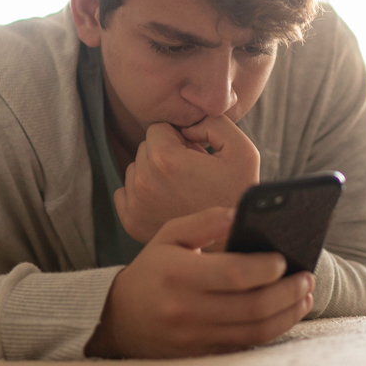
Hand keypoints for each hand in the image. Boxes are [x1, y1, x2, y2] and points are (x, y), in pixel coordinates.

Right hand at [85, 207, 314, 358]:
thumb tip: (240, 213)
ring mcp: (196, 336)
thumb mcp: (169, 235)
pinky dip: (273, 328)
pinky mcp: (204, 351)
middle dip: (287, 292)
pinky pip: (247, 344)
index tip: (284, 258)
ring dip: (288, 313)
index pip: (233, 274)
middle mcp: (187, 309)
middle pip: (252, 306)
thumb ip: (204, 221)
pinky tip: (287, 312)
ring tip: (305, 294)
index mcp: (179, 274)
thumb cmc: (153, 270)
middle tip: (306, 277)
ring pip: (255, 330)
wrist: (120, 317)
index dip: (265, 267)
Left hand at [114, 115, 259, 244]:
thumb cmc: (239, 195)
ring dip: (153, 172)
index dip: (179, 137)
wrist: (232, 243)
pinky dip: (140, 193)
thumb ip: (214, 122)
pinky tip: (165, 200)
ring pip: (135, 169)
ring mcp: (135, 203)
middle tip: (191, 172)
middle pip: (145, 147)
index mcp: (165, 159)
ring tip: (180, 188)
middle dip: (166, 153)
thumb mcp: (242, 150)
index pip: (158, 128)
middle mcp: (143, 180)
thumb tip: (187, 125)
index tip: (195, 153)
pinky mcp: (131, 221)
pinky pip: (123, 192)